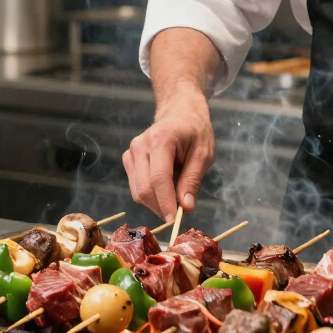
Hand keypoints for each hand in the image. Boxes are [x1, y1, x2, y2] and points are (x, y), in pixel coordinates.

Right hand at [122, 90, 214, 221]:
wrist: (180, 112)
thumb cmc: (195, 131)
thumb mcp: (204, 153)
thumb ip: (193, 179)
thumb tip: (186, 207)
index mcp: (161, 139)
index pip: (158, 178)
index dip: (165, 202)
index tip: (174, 220)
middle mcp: (140, 145)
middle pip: (144, 188)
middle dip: (161, 206)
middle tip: (180, 213)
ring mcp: (131, 152)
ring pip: (137, 191)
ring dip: (155, 202)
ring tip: (175, 196)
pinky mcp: (128, 159)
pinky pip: (135, 186)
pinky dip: (150, 195)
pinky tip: (165, 188)